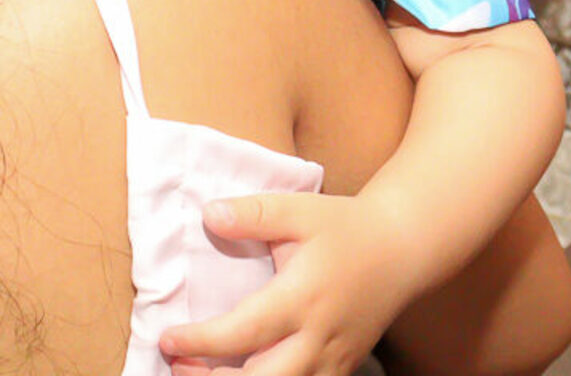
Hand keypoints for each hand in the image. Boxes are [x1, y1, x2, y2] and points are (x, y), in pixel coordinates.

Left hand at [159, 192, 424, 374]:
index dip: (202, 342)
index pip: (244, 332)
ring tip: (200, 374)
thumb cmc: (344, 227)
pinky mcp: (342, 368)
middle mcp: (318, 338)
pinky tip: (241, 374)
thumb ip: (253, 213)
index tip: (168, 339)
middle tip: (176, 366)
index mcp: (303, 298)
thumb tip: (209, 215)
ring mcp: (333, 360)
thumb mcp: (298, 210)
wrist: (402, 249)